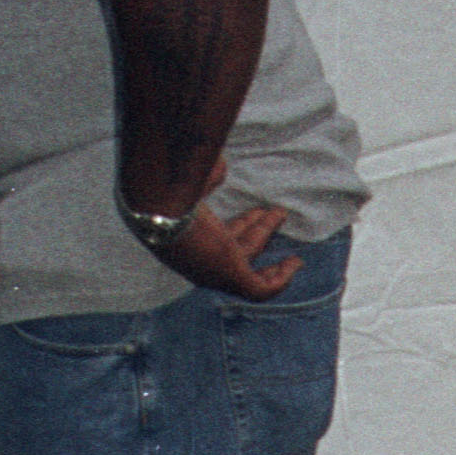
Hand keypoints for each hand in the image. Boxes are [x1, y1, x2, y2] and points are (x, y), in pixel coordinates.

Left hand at [140, 163, 298, 300]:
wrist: (160, 208)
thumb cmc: (167, 190)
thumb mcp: (189, 180)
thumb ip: (205, 175)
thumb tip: (219, 165)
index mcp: (184, 236)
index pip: (214, 235)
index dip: (237, 225)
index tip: (255, 212)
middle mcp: (197, 258)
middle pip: (234, 243)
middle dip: (255, 225)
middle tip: (273, 210)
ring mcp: (214, 272)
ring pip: (248, 258)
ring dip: (266, 235)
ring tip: (281, 215)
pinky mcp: (231, 278)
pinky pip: (263, 288)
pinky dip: (282, 278)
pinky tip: (296, 262)